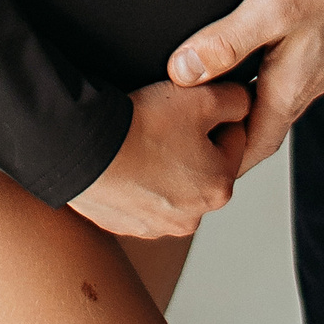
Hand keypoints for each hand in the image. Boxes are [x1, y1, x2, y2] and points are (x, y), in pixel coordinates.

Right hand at [68, 77, 251, 238]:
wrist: (80, 147)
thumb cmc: (141, 125)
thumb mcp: (200, 97)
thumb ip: (235, 99)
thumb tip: (243, 103)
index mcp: (219, 187)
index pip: (234, 138)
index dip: (216, 113)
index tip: (192, 103)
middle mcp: (192, 217)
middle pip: (203, 166)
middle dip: (191, 142)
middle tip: (164, 119)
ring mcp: (156, 225)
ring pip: (171, 184)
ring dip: (164, 164)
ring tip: (141, 138)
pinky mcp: (124, 225)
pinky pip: (139, 197)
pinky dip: (136, 180)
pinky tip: (123, 158)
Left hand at [167, 0, 323, 171]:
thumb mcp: (268, 7)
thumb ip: (226, 42)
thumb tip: (182, 73)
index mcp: (289, 87)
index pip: (254, 146)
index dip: (224, 160)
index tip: (194, 165)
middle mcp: (306, 84)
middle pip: (264, 127)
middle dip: (231, 138)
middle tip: (194, 135)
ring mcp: (317, 65)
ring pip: (276, 101)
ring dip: (247, 107)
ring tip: (211, 98)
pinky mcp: (322, 43)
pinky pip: (287, 75)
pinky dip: (262, 79)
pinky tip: (249, 57)